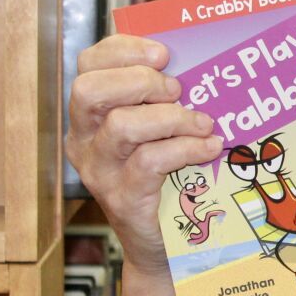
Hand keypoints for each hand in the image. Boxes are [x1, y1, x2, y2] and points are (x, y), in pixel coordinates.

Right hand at [66, 35, 223, 273]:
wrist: (161, 244)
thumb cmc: (165, 177)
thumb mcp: (159, 131)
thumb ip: (164, 99)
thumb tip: (197, 62)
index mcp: (89, 115)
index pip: (88, 65)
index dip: (123, 50)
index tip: (163, 53)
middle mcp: (84, 140)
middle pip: (89, 91)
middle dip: (140, 81)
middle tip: (178, 90)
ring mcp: (100, 171)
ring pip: (121, 126)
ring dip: (170, 117)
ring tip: (202, 122)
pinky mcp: (123, 198)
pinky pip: (150, 162)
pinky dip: (186, 148)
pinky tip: (210, 146)